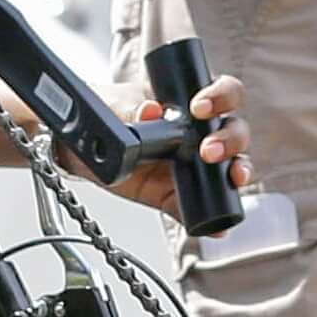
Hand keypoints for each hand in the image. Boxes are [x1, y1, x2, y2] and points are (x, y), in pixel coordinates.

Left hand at [118, 75, 253, 212]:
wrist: (80, 146)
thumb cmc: (105, 114)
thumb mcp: (112, 106)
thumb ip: (129, 108)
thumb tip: (149, 111)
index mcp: (189, 101)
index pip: (223, 93)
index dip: (221, 97)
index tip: (201, 108)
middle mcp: (200, 131)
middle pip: (235, 131)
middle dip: (230, 140)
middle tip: (209, 149)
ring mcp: (193, 165)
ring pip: (230, 167)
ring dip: (236, 172)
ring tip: (231, 179)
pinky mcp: (177, 195)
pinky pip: (202, 208)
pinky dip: (213, 219)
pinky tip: (217, 223)